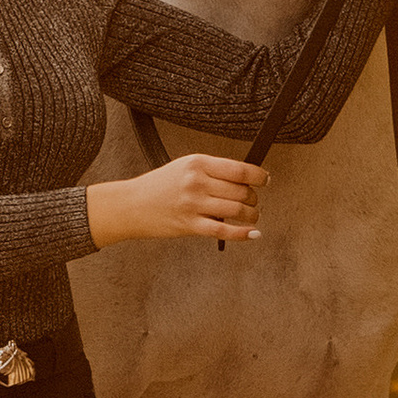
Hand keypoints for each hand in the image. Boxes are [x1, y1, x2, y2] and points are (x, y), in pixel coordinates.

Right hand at [87, 155, 263, 248]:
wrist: (132, 205)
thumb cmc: (160, 185)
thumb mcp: (185, 167)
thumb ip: (213, 170)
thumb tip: (245, 178)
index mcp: (197, 163)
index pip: (239, 169)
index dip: (259, 176)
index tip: (265, 179)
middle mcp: (196, 182)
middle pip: (241, 191)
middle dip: (254, 198)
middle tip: (253, 200)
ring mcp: (193, 205)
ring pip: (237, 210)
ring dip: (252, 215)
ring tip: (252, 215)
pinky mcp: (190, 226)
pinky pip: (224, 231)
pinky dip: (243, 234)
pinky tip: (253, 233)